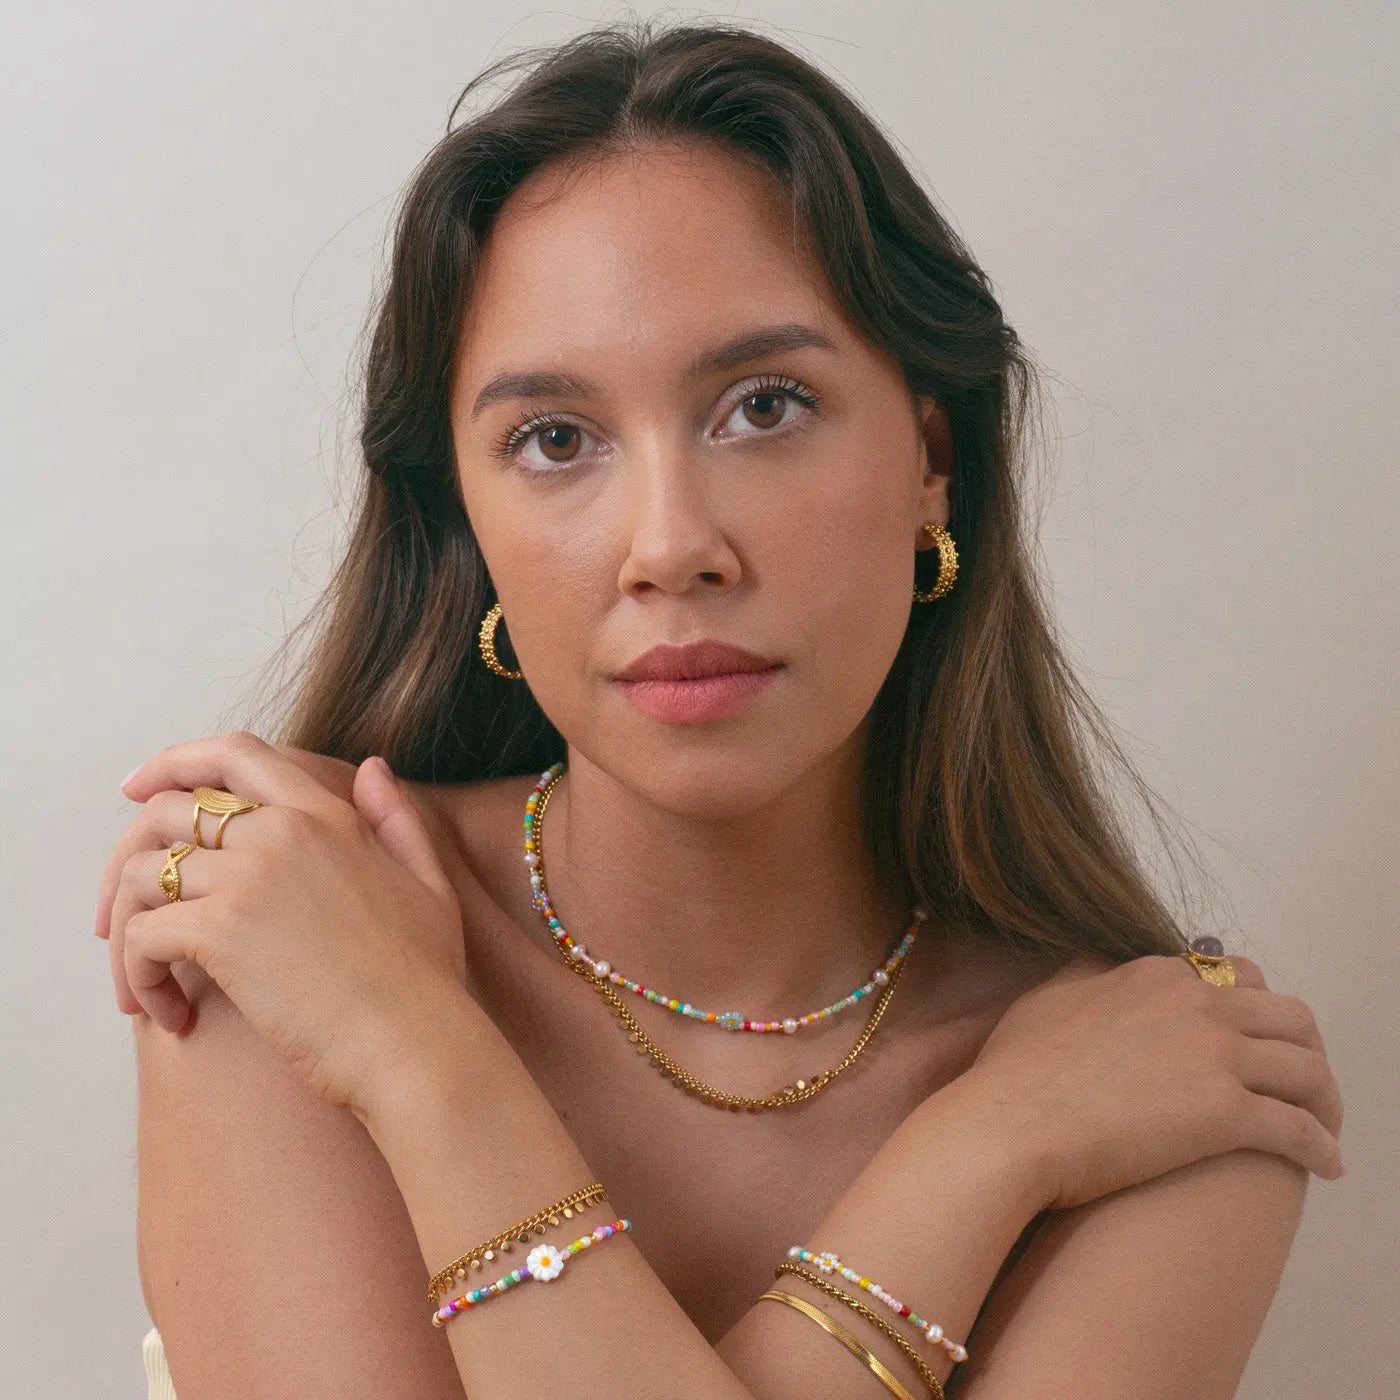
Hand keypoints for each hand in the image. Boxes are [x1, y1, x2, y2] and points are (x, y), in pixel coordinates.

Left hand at [98, 731, 467, 1124]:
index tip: (138, 786)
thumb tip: (372, 768)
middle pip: (168, 812)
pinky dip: (140, 978)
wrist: (414, 1044)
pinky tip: (172, 1015)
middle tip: (117, 918)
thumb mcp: (427, 883)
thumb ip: (397, 820)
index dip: (176, 761)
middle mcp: (283, 831)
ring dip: (126, 931)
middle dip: (126, 859)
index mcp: (328, 816)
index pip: (237, 754)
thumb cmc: (426, 979)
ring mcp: (250, 877)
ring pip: (143, 874)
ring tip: (144, 985)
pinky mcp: (221, 931)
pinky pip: (142, 935)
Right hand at [951, 952, 1344, 1210]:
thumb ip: (1085, 977)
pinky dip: (1322, 1147)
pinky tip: (1325, 1166)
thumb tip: (1095, 968)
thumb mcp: (1046, 999)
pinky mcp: (1227, 1113)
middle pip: (1288, 1016)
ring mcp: (1215, 1055)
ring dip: (1325, 1100)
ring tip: (1321, 1126)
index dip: (1256, 1008)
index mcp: (1154, 975)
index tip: (1255, 1040)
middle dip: (1305, 1050)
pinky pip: (1300, 1130)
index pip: (1237, 976)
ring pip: (1308, 1069)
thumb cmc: (1014, 1071)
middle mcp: (1195, 1003)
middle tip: (1299, 1085)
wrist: (1009, 1125)